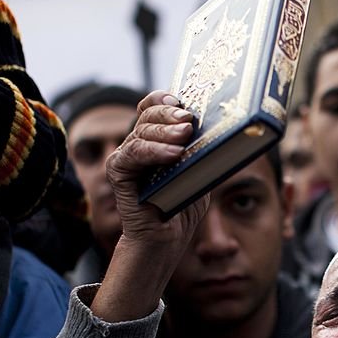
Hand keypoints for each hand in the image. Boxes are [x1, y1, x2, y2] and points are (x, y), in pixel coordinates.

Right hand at [106, 91, 204, 245]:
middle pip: (149, 114)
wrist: (166, 238)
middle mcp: (139, 142)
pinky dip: (153, 152)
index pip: (154, 106)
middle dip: (169, 112)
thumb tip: (219, 127)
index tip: (183, 101)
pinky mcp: (118, 172)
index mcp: (157, 137)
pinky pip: (132, 154)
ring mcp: (127, 156)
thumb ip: (202, 149)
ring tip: (185, 134)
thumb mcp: (200, 170)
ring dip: (165, 131)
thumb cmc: (182, 203)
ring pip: (142, 131)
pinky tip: (172, 154)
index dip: (165, 99)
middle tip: (188, 119)